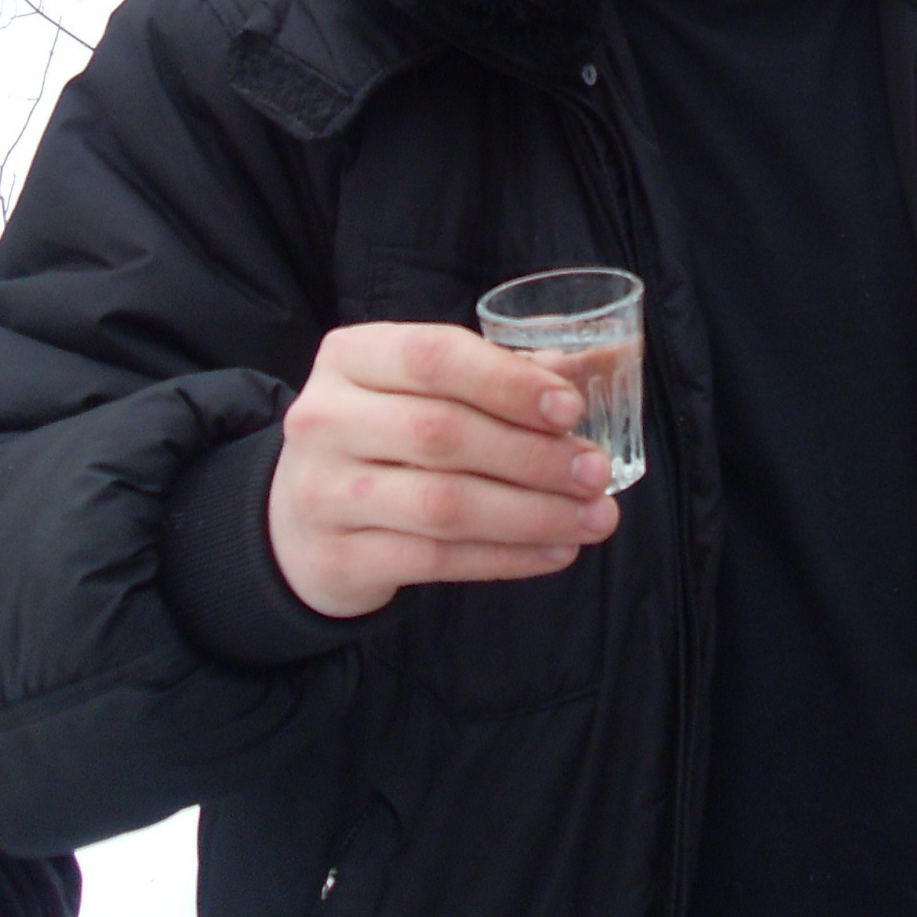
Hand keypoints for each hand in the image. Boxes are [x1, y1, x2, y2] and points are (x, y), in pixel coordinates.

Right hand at [267, 321, 620, 618]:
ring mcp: (323, 493)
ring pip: (443, 505)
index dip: (510, 383)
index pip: (434, 358)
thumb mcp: (431, 388)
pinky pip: (434, 560)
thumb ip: (515, 370)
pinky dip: (506, 558)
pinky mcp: (336, 558)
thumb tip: (615, 356)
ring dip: (532, 514)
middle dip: (534, 457)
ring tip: (595, 519)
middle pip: (443, 434)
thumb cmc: (390, 434)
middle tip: (597, 473)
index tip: (573, 410)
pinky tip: (556, 552)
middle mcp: (325, 419)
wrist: (301, 518)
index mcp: (352, 356)